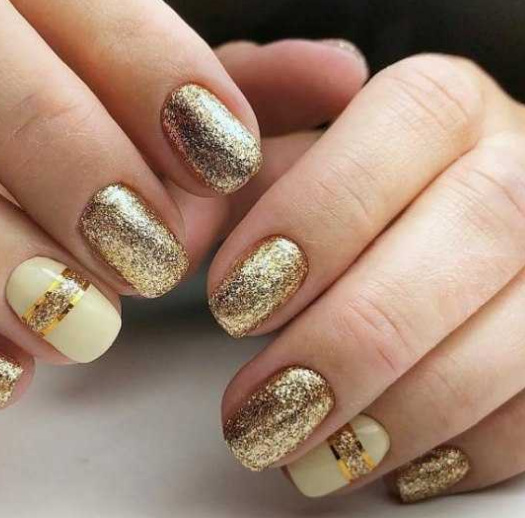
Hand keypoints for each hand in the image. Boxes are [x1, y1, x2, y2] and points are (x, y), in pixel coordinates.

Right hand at [0, 0, 367, 411]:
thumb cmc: (94, 146)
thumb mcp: (165, 118)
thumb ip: (242, 91)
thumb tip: (339, 75)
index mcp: (12, 0)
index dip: (146, 64)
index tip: (224, 159)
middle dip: (49, 142)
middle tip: (149, 255)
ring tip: (80, 328)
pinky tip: (1, 376)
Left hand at [213, 53, 524, 502]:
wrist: (433, 224)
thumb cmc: (344, 199)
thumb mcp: (282, 165)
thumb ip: (230, 179)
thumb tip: (174, 239)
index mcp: (446, 106)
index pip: (407, 121)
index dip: (319, 215)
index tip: (234, 302)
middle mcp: (520, 164)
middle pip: (472, 232)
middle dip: (351, 338)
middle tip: (258, 410)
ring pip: (516, 334)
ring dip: (400, 413)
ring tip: (304, 456)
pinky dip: (461, 449)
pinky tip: (381, 465)